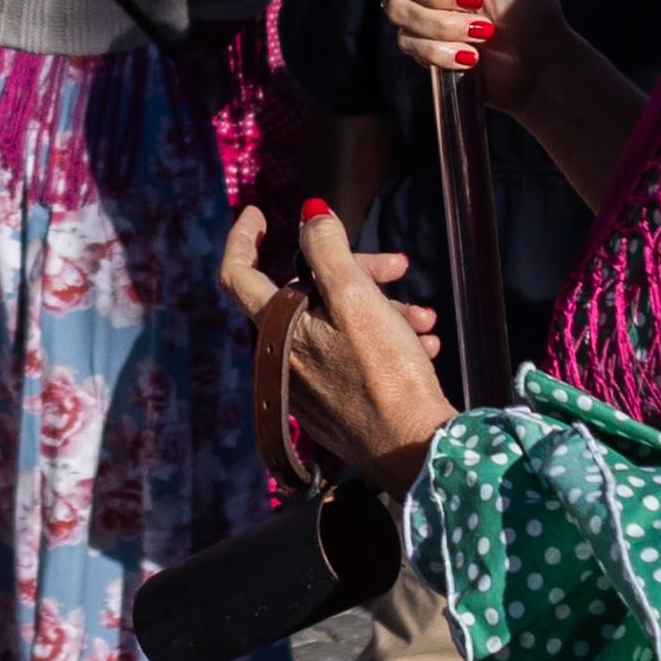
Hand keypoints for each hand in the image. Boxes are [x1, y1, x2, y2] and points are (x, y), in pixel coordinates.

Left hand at [219, 202, 448, 493]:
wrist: (413, 449)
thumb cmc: (384, 371)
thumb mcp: (356, 297)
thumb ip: (326, 249)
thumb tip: (309, 214)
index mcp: (277, 330)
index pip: (238, 274)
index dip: (242, 238)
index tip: (258, 212)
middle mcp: (282, 360)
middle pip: (307, 293)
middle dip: (354, 271)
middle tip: (398, 267)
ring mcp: (305, 388)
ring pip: (335, 324)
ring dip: (380, 309)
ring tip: (423, 317)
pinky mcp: (332, 407)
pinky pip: (348, 356)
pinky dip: (380, 341)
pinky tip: (422, 345)